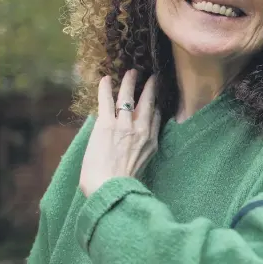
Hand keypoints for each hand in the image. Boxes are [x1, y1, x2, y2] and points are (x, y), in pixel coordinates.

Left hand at [79, 69, 160, 197]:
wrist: (110, 190)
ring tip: (131, 72)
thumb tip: (136, 145)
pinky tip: (106, 78)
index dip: (155, 105)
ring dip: (130, 82)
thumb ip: (142, 151)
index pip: (156, 117)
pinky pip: (106, 100)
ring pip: (128, 97)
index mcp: (151, 142)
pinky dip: (106, 88)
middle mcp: (141, 130)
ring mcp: (124, 125)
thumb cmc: (122, 185)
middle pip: (148, 102)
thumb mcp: (143, 166)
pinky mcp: (106, 124)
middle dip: (150, 87)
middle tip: (151, 77)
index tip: (155, 99)